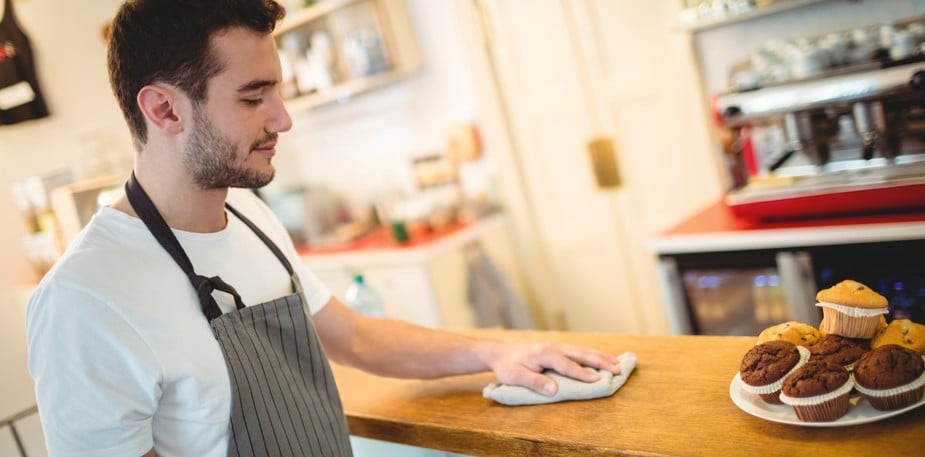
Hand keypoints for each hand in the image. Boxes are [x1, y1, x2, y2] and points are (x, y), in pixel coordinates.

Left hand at [483, 341, 621, 395]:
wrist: (500, 353)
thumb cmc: (508, 366)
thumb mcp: (515, 377)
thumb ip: (534, 382)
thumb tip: (553, 390)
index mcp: (546, 353)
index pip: (568, 365)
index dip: (583, 373)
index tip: (598, 380)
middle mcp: (555, 347)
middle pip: (582, 354)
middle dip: (601, 361)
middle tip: (618, 369)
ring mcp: (558, 347)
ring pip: (584, 351)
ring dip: (601, 356)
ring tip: (618, 363)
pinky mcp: (559, 349)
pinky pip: (580, 351)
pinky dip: (594, 355)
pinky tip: (603, 359)